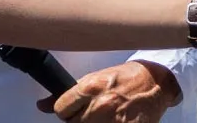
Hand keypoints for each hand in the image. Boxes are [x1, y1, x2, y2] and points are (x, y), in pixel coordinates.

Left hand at [39, 61, 179, 121]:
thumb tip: (41, 105)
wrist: (155, 84)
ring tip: (101, 117)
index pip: (61, 109)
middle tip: (91, 113)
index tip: (74, 108)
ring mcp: (113, 120)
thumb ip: (69, 94)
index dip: (66, 110)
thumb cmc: (125, 78)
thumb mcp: (95, 78)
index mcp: (90, 87)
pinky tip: (112, 120)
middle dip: (79, 119)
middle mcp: (100, 105)